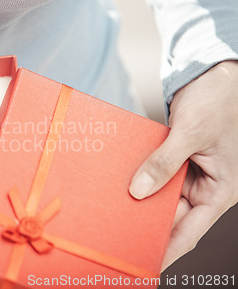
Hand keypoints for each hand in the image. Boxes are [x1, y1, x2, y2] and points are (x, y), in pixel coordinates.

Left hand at [129, 60, 237, 269]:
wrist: (214, 73)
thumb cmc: (217, 100)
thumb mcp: (191, 133)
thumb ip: (164, 163)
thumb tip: (139, 191)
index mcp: (221, 189)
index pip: (192, 230)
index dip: (169, 249)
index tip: (146, 263)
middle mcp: (206, 186)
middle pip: (173, 216)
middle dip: (148, 223)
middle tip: (118, 234)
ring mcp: (190, 173)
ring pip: (162, 196)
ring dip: (141, 200)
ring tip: (114, 212)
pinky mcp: (176, 159)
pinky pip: (157, 176)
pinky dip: (142, 179)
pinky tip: (120, 185)